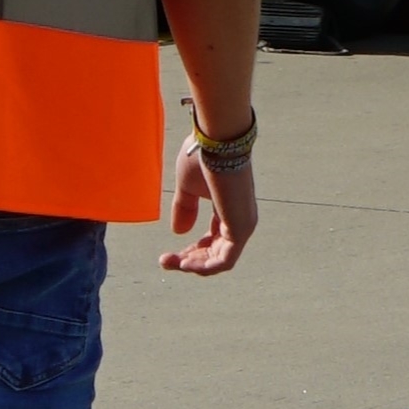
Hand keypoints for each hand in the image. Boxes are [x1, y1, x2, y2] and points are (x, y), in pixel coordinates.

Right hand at [161, 137, 255, 275]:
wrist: (215, 141)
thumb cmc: (202, 157)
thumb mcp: (187, 187)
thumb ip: (185, 209)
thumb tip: (178, 232)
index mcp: (228, 209)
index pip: (212, 239)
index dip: (190, 250)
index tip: (168, 254)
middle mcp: (240, 220)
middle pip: (215, 253)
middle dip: (189, 261)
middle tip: (165, 260)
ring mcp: (243, 225)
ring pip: (219, 260)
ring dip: (193, 266)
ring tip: (170, 262)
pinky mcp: (241, 228)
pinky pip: (224, 260)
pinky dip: (204, 266)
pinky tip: (183, 264)